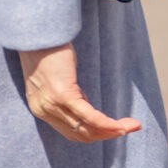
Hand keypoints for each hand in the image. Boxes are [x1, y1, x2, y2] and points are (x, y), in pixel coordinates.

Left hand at [19, 45, 139, 144]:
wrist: (34, 32)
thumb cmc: (45, 49)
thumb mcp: (53, 78)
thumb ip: (65, 94)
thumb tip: (84, 101)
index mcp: (40, 109)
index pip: (72, 132)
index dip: (96, 133)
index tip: (114, 128)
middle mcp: (44, 112)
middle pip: (82, 135)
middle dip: (109, 134)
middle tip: (130, 127)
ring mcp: (52, 105)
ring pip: (87, 129)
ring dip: (113, 131)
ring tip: (133, 126)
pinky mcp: (62, 95)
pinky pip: (89, 116)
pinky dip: (107, 124)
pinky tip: (121, 126)